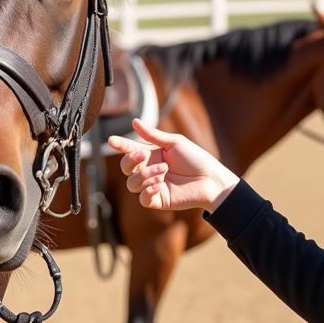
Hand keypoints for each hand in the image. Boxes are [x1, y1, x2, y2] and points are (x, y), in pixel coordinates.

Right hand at [108, 119, 239, 212]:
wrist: (211, 179)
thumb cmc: (196, 159)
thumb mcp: (175, 142)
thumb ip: (153, 135)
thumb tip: (134, 121)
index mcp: (151, 155)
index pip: (130, 150)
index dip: (120, 145)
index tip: (111, 140)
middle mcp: (149, 170)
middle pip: (126, 168)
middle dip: (130, 161)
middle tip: (144, 156)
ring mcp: (153, 186)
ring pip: (132, 184)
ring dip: (145, 175)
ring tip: (164, 170)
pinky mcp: (159, 201)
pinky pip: (143, 199)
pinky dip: (149, 191)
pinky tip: (161, 185)